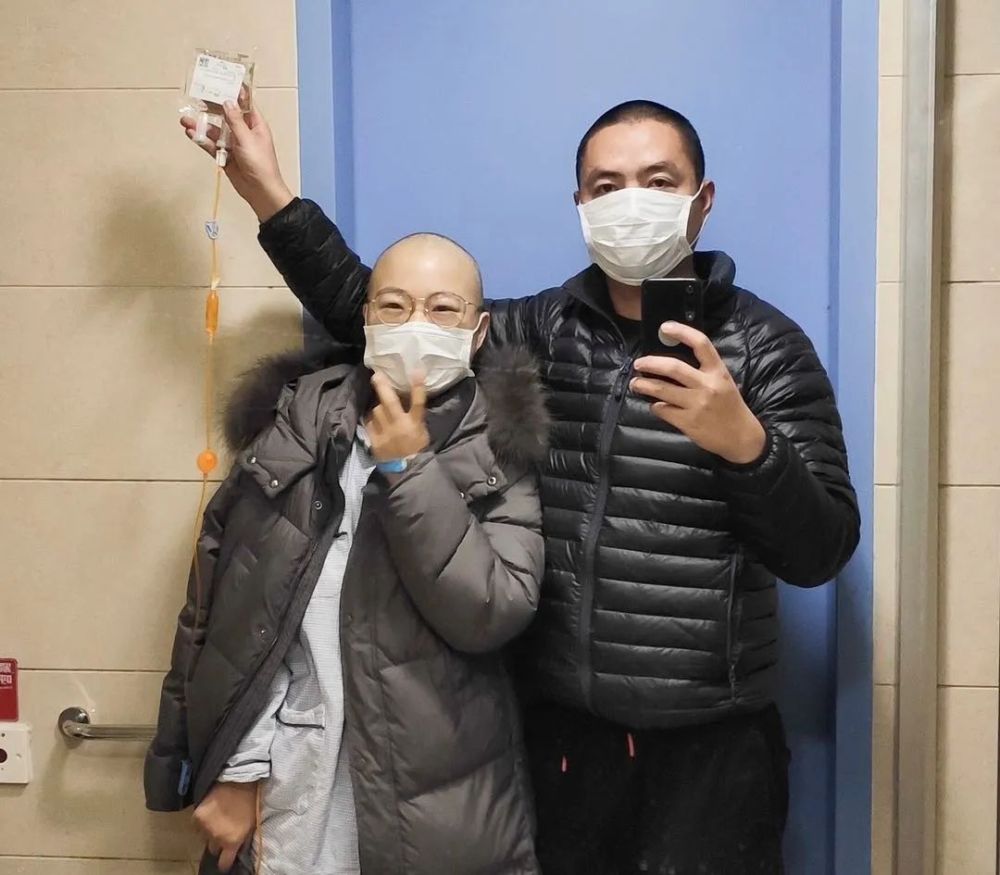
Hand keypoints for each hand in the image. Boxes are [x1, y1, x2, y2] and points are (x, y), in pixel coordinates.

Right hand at [181, 102, 292, 221]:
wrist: (260, 191)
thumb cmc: (261, 164)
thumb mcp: (247, 139)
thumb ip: (235, 120)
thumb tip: (227, 101)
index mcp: (255, 124)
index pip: (243, 102)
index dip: (233, 91)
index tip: (221, 79)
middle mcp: (244, 131)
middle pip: (225, 114)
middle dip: (211, 106)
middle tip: (196, 97)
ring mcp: (233, 143)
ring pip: (215, 130)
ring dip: (201, 125)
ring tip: (185, 119)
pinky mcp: (225, 155)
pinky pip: (211, 145)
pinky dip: (201, 139)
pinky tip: (191, 133)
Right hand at [192, 781, 258, 872]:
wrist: (238, 780)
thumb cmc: (249, 801)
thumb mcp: (251, 824)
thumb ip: (242, 840)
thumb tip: (236, 850)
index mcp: (232, 841)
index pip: (223, 863)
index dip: (224, 863)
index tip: (224, 861)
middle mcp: (217, 838)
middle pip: (213, 849)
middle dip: (218, 843)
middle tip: (223, 832)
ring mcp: (205, 828)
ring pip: (204, 838)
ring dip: (209, 832)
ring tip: (217, 821)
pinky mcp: (197, 817)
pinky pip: (196, 827)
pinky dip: (201, 823)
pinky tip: (209, 814)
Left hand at [367, 372, 429, 462]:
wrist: (406, 468)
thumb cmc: (415, 446)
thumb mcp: (421, 430)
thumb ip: (414, 415)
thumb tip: (406, 395)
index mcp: (414, 424)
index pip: (418, 403)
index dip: (418, 386)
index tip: (417, 370)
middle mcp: (399, 426)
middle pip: (390, 402)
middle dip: (383, 387)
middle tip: (377, 375)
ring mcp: (385, 434)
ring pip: (376, 411)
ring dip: (378, 408)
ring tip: (382, 413)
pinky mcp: (374, 440)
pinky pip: (369, 422)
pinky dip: (372, 420)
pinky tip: (376, 422)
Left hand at [631, 322, 766, 464]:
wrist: (740, 437)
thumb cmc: (729, 406)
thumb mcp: (723, 382)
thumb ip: (703, 371)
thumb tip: (671, 361)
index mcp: (719, 371)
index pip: (701, 344)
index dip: (682, 332)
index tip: (665, 327)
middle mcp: (707, 385)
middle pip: (673, 368)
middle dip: (650, 363)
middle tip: (638, 364)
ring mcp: (696, 404)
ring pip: (662, 389)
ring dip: (644, 385)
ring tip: (635, 383)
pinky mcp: (688, 422)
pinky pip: (663, 410)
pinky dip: (655, 406)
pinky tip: (655, 405)